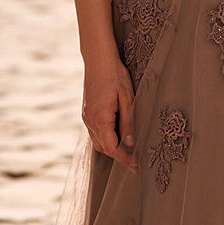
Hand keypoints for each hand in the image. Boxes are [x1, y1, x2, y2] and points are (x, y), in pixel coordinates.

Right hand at [82, 51, 137, 169]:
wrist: (98, 59)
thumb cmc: (115, 75)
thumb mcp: (128, 98)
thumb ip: (129, 122)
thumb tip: (130, 143)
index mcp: (100, 118)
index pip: (112, 148)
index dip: (125, 159)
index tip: (137, 165)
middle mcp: (90, 120)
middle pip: (104, 148)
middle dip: (119, 156)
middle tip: (136, 160)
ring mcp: (86, 117)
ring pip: (99, 141)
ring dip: (113, 148)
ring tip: (129, 150)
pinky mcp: (87, 112)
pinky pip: (96, 132)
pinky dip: (107, 138)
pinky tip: (118, 136)